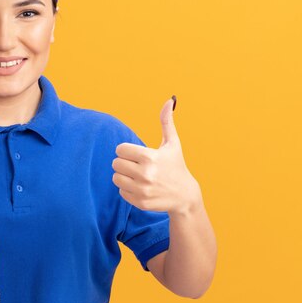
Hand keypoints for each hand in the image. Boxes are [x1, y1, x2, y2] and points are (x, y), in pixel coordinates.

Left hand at [112, 96, 200, 214]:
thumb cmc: (176, 166)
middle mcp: (145, 174)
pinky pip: (121, 191)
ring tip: (137, 176)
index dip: (127, 150)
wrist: (185, 196)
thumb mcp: (173, 144)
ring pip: (116, 178)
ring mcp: (142, 190)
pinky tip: (141, 187)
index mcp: (150, 157)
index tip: (137, 154)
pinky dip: (128, 189)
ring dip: (124, 176)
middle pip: (116, 163)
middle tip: (136, 165)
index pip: (120, 149)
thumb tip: (169, 100)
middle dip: (124, 163)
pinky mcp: (140, 202)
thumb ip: (166, 122)